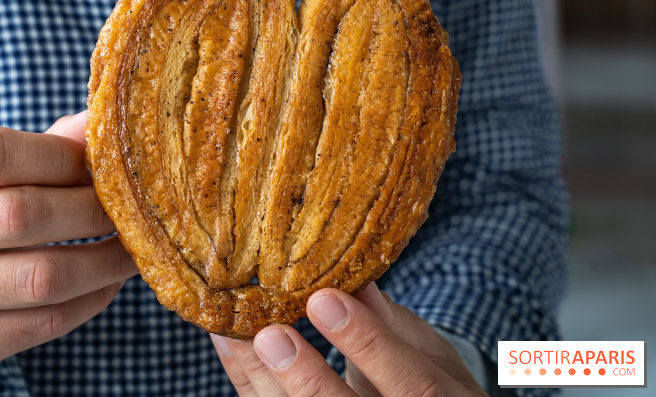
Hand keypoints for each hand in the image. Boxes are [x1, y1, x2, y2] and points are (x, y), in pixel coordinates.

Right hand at [0, 112, 136, 376]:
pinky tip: (109, 279)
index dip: (57, 156)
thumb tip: (106, 123)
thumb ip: (45, 145)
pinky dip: (93, 297)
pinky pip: (47, 322)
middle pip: (19, 215)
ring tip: (132, 246)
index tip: (98, 163)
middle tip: (129, 208)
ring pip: (42, 278)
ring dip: (104, 261)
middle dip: (90, 210)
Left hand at [210, 282, 486, 395]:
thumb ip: (390, 322)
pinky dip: (248, 381)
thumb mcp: (427, 349)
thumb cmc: (428, 377)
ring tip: (230, 332)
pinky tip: (229, 345)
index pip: (411, 381)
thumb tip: (353, 277)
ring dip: (260, 378)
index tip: (324, 299)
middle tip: (269, 335)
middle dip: (307, 378)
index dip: (367, 343)